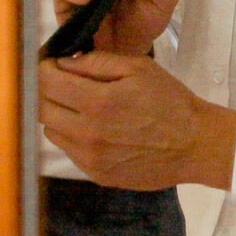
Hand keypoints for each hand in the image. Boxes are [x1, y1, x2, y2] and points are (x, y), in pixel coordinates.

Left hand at [38, 51, 235, 190]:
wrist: (195, 145)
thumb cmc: (170, 102)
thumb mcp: (139, 68)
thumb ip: (97, 62)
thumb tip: (63, 62)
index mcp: (98, 103)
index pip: (47, 82)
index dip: (44, 68)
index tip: (51, 63)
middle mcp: (88, 133)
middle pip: (41, 108)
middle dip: (46, 90)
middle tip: (62, 82)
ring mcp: (90, 158)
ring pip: (50, 131)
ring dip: (58, 114)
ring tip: (81, 106)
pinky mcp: (96, 174)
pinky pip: (68, 150)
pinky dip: (73, 135)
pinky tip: (95, 127)